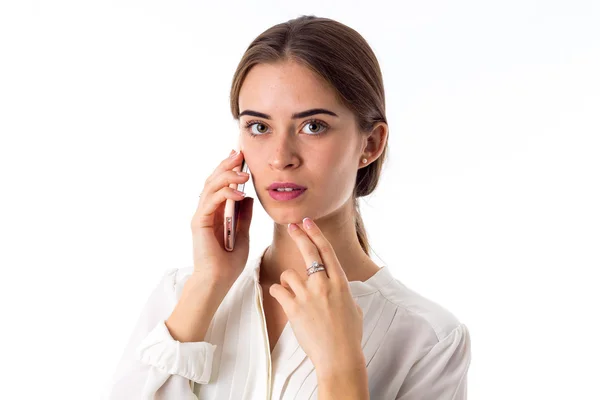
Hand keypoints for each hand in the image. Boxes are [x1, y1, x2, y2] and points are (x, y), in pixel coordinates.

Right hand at [190, 149, 253, 285]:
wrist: (218, 281)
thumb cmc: (229, 262)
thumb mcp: (243, 233)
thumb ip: (244, 215)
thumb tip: (249, 197)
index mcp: (216, 212)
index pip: (220, 184)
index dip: (229, 168)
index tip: (240, 155)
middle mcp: (206, 211)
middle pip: (213, 180)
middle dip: (227, 165)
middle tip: (240, 153)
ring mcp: (201, 215)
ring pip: (211, 187)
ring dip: (227, 176)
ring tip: (244, 173)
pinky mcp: (199, 222)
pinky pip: (211, 202)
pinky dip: (225, 194)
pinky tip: (239, 193)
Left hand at [269, 217, 364, 372]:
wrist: (339, 357)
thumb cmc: (348, 335)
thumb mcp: (353, 307)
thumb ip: (341, 292)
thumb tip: (334, 286)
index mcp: (340, 283)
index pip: (327, 250)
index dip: (316, 233)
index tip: (308, 222)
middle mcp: (324, 285)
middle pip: (308, 251)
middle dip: (299, 235)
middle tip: (292, 226)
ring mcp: (308, 296)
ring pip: (288, 274)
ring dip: (288, 281)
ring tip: (294, 294)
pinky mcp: (293, 308)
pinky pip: (277, 290)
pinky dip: (278, 293)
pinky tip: (283, 299)